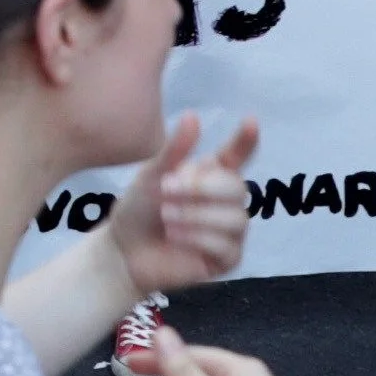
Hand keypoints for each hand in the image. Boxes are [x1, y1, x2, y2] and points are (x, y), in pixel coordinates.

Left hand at [107, 113, 257, 294]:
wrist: (124, 251)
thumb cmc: (140, 210)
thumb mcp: (152, 177)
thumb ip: (174, 151)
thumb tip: (193, 115)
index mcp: (211, 176)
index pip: (237, 156)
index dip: (246, 140)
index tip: (251, 120)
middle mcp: (226, 202)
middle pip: (238, 188)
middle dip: (202, 188)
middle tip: (167, 189)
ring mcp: (231, 232)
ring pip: (235, 219)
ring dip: (196, 215)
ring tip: (166, 216)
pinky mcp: (227, 259)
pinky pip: (227, 246)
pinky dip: (197, 238)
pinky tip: (174, 236)